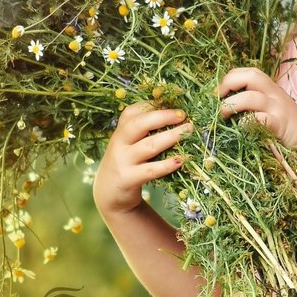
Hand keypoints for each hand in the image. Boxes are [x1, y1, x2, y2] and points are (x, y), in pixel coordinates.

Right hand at [92, 102, 191, 216]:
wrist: (107, 193)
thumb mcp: (129, 143)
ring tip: (189, 130)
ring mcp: (123, 161)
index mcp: (120, 130)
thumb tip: (174, 115)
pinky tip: (180, 160)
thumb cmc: (126, 163)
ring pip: (149, 145)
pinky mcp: (128, 179)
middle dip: (163, 116)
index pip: (134, 111)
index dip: (154, 104)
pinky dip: (167, 164)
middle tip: (183, 115)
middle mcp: (119, 142)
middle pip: (140, 124)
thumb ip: (144, 130)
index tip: (174, 103)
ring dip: (171, 136)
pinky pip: (150, 170)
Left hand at [216, 66, 296, 162]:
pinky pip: (261, 119)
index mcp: (270, 88)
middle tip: (218, 98)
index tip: (218, 92)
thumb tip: (225, 103)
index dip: (230, 78)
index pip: (248, 71)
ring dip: (232, 104)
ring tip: (223, 114)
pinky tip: (240, 128)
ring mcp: (278, 108)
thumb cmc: (286, 126)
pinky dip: (246, 122)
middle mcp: (274, 94)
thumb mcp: (272, 107)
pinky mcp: (279, 125)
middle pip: (251, 76)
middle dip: (229, 83)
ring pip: (251, 97)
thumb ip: (254, 102)